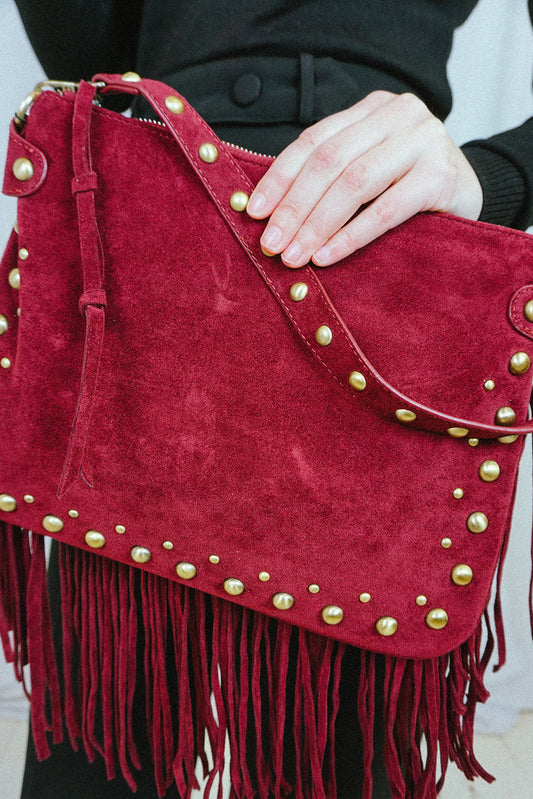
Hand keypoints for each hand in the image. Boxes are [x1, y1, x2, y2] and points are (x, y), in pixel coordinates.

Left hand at [246, 91, 482, 267]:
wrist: (470, 195)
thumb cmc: (409, 188)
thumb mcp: (369, 170)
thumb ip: (330, 176)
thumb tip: (268, 213)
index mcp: (372, 108)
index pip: (314, 141)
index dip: (279, 177)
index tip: (253, 211)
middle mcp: (399, 114)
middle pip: (330, 161)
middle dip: (293, 207)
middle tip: (271, 244)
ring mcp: (424, 140)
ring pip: (354, 182)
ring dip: (317, 224)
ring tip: (294, 256)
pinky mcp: (443, 174)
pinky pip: (386, 209)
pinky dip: (351, 236)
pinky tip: (327, 256)